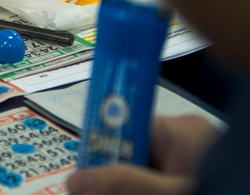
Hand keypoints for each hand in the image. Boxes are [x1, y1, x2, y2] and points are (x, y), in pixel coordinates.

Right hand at [67, 114, 220, 194]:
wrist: (242, 188)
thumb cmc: (227, 189)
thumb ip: (123, 185)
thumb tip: (77, 179)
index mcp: (181, 130)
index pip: (124, 123)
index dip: (102, 147)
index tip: (88, 172)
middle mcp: (185, 140)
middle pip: (129, 151)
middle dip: (115, 177)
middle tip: (103, 194)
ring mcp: (190, 161)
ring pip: (141, 170)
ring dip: (129, 187)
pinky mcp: (193, 177)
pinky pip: (156, 179)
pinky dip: (144, 191)